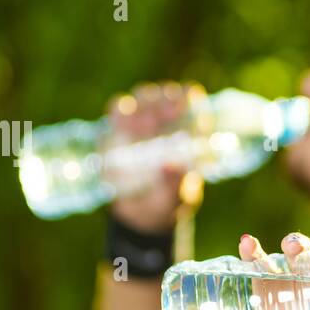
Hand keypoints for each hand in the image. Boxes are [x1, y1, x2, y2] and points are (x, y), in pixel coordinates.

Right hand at [107, 80, 205, 232]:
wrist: (140, 216)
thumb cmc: (167, 202)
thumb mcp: (175, 198)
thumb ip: (175, 184)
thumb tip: (170, 166)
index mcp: (190, 132)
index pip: (192, 100)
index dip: (187, 97)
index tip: (180, 106)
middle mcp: (167, 122)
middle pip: (165, 94)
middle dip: (162, 101)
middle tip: (158, 120)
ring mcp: (142, 123)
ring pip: (142, 97)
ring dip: (142, 106)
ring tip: (140, 129)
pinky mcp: (118, 129)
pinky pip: (118, 109)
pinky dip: (119, 112)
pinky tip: (121, 126)